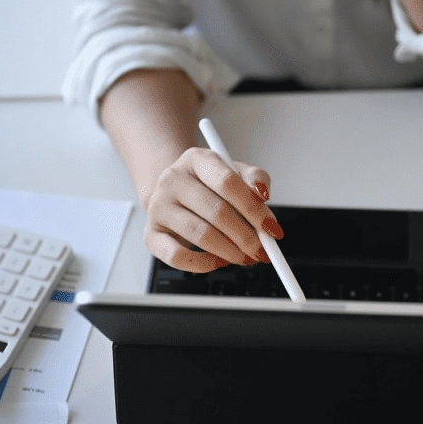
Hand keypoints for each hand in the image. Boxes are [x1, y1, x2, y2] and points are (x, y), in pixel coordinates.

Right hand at [144, 147, 283, 272]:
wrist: (173, 193)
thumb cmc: (209, 185)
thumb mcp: (234, 172)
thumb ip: (255, 179)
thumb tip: (263, 196)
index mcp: (196, 159)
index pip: (227, 182)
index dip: (254, 208)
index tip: (272, 228)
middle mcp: (173, 180)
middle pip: (217, 211)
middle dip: (246, 236)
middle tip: (262, 250)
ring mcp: (158, 207)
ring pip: (200, 235)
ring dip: (230, 251)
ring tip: (245, 257)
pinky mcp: (150, 235)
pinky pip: (177, 257)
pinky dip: (204, 264)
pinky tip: (219, 261)